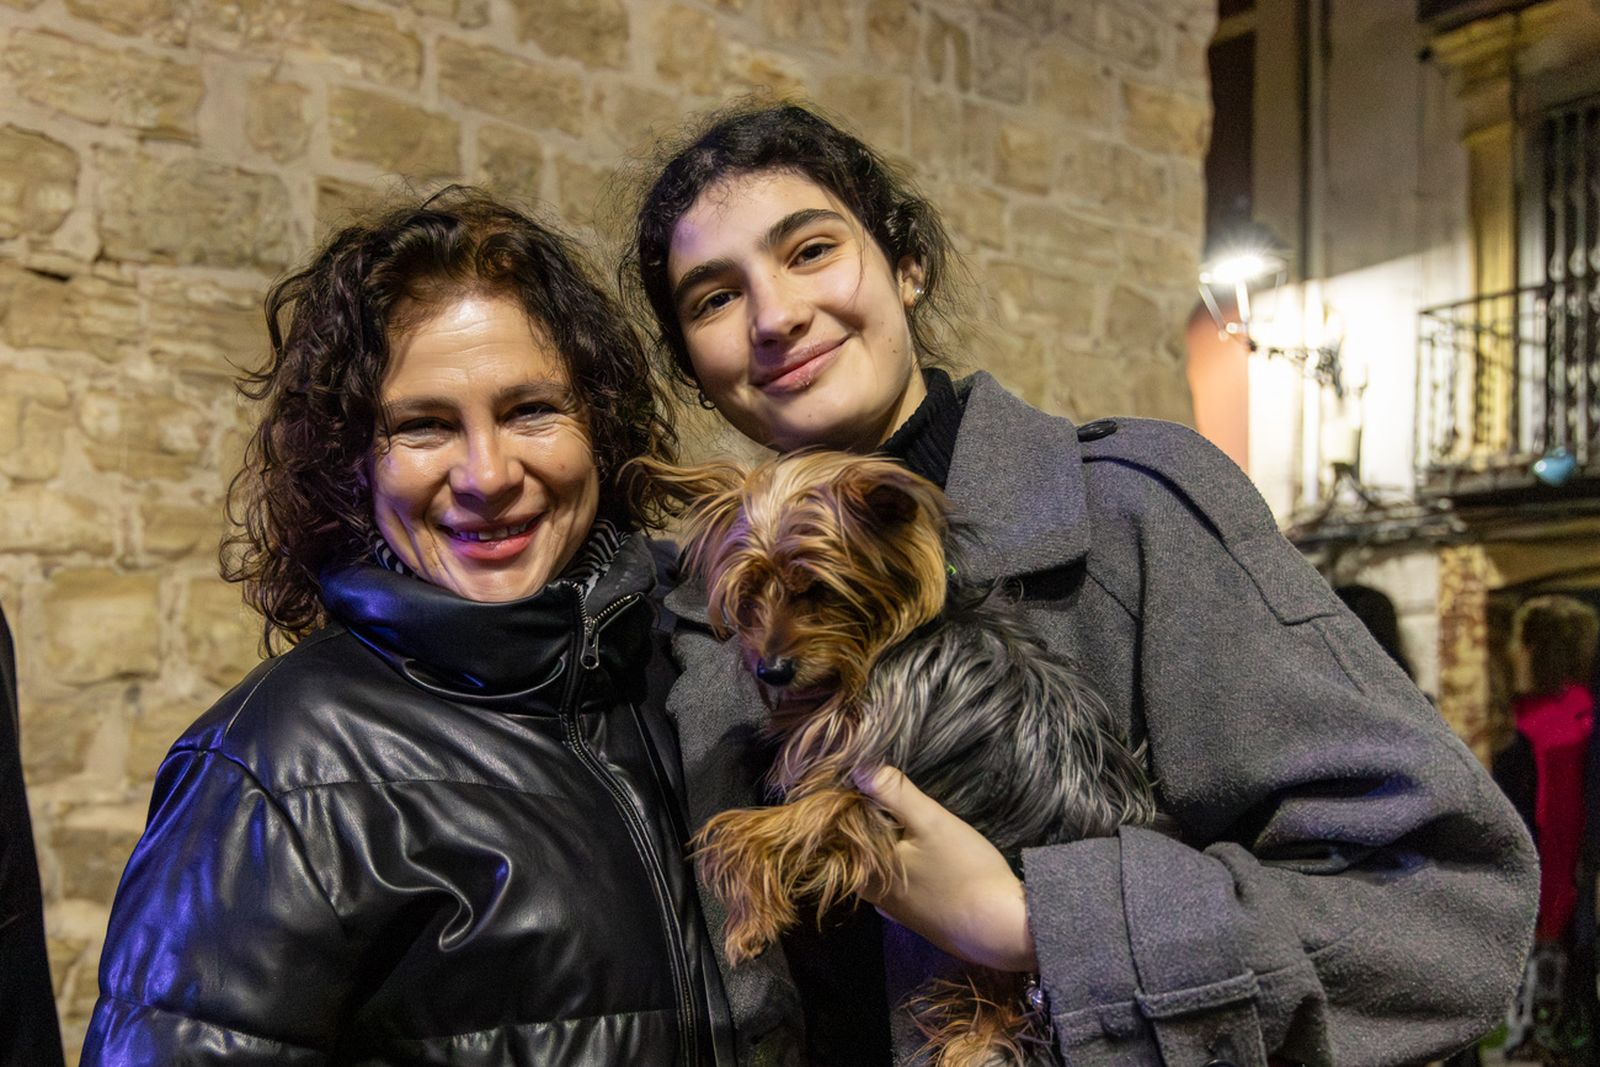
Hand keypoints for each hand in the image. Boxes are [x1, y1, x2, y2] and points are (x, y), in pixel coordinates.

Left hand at [853, 765, 1038, 971]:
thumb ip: (894, 792)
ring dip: (892, 841)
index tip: (874, 780)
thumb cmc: (964, 871)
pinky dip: (906, 863)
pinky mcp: (916, 916)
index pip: (843, 827)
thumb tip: (857, 767)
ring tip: (913, 819)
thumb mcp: (930, 821)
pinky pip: (898, 881)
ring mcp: (894, 908)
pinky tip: (925, 854)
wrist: (1000, 929)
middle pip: (862, 846)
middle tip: (898, 796)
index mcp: (864, 870)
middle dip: (876, 820)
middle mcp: (871, 894)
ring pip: (882, 863)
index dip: (856, 799)